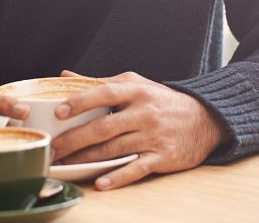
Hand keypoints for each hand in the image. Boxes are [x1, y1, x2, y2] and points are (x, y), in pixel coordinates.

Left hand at [50, 71, 226, 190]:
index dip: (80, 102)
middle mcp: (144, 113)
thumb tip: (65, 75)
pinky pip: (136, 168)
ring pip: (113, 149)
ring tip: (64, 164)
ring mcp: (153, 136)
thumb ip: (101, 83)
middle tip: (53, 148)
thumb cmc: (162, 101)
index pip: (104, 93)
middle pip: (103, 127)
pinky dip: (117, 177)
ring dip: (86, 159)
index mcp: (136, 91)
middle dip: (74, 139)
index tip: (58, 112)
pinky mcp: (162, 157)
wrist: (205, 119)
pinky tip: (100, 182)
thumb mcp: (135, 85)